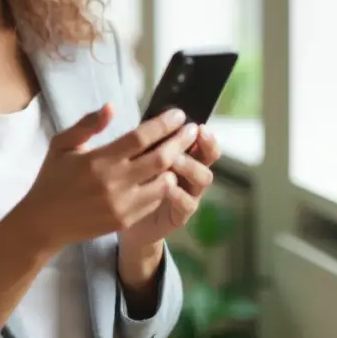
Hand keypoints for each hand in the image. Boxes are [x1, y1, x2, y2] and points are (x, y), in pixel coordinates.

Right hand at [13, 104, 190, 254]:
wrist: (44, 222)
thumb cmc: (52, 178)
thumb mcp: (61, 144)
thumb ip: (87, 124)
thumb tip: (112, 107)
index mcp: (99, 160)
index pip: (140, 138)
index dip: (163, 124)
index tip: (178, 114)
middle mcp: (114, 182)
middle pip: (160, 158)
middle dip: (180, 141)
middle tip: (192, 129)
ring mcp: (122, 204)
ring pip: (163, 182)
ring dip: (175, 166)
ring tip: (183, 152)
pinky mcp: (125, 220)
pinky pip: (154, 200)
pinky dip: (164, 185)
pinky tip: (167, 174)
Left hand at [118, 119, 221, 250]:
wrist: (127, 218)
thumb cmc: (134, 181)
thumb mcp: (139, 157)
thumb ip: (148, 140)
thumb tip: (151, 119)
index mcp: (184, 156)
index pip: (203, 142)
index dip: (206, 136)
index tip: (199, 126)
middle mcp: (191, 174)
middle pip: (209, 158)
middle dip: (204, 145)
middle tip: (192, 135)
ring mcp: (189, 194)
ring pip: (203, 178)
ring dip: (190, 166)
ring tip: (174, 159)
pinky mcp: (180, 214)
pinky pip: (187, 203)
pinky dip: (179, 193)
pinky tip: (167, 187)